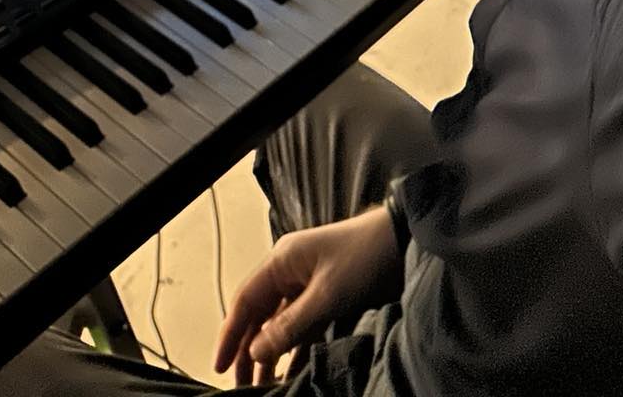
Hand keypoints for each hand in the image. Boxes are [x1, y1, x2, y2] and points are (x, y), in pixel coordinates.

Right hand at [215, 208, 399, 385]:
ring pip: (279, 323)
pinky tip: (292, 371)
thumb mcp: (327, 295)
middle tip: (241, 386)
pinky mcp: (327, 297)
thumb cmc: (365, 257)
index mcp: (282, 261)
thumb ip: (290, 325)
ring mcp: (308, 284)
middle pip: (259, 315)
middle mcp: (290, 271)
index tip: (219, 366)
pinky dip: (295, 349)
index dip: (230, 334)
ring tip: (263, 386)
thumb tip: (256, 350)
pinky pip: (302, 327)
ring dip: (271, 353)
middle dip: (248, 350)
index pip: (245, 301)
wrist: (404, 240)